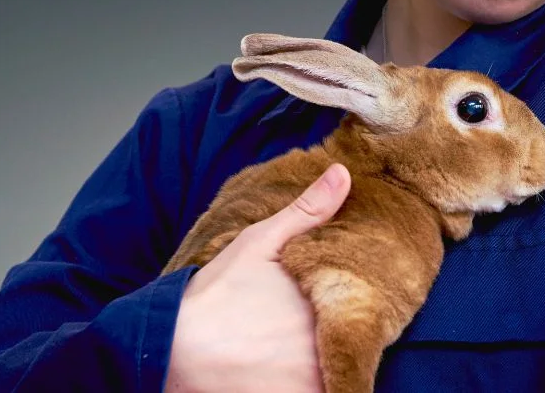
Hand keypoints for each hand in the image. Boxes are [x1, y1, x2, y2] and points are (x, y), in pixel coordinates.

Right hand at [164, 163, 351, 392]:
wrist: (170, 349)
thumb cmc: (215, 293)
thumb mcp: (260, 242)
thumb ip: (308, 211)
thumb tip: (344, 172)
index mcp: (328, 302)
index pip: (374, 313)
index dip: (369, 311)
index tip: (358, 306)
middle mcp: (324, 347)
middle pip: (358, 345)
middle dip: (351, 338)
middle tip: (329, 329)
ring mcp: (308, 380)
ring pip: (340, 374)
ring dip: (334, 367)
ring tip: (305, 352)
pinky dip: (318, 387)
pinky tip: (290, 371)